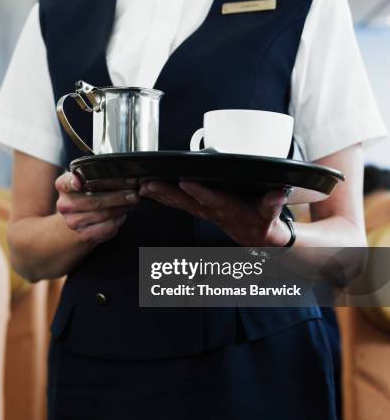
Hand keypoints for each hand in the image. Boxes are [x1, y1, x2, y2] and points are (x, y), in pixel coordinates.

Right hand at [55, 173, 139, 243]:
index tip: (79, 182)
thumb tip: (122, 173)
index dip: (73, 182)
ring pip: (103, 214)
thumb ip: (96, 174)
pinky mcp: (85, 235)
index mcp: (63, 186)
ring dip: (122, 207)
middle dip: (117, 195)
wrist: (79, 217)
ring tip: (133, 200)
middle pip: (93, 200)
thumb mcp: (86, 179)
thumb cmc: (87, 194)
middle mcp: (65, 205)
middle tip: (134, 191)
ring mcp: (73, 222)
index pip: (67, 183)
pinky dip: (119, 219)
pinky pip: (107, 227)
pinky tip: (124, 212)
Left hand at [139, 181, 291, 246]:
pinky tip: (146, 191)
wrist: (254, 237)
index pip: (211, 199)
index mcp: (227, 208)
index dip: (198, 192)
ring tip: (142, 186)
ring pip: (176, 202)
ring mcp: (201, 211)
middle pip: (185, 201)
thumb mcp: (270, 214)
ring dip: (158, 195)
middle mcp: (210, 211)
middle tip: (148, 185)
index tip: (185, 182)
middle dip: (166, 193)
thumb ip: (272, 204)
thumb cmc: (261, 221)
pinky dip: (160, 197)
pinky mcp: (196, 210)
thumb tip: (278, 194)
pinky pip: (175, 203)